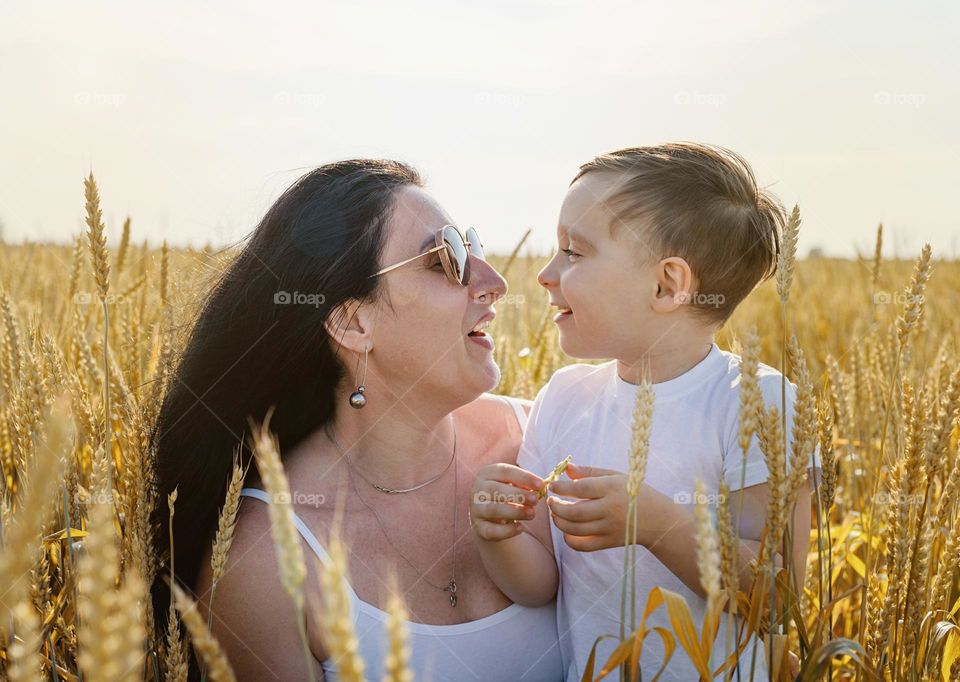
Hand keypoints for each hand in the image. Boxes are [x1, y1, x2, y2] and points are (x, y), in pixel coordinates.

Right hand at [470, 463, 543, 541]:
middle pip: (496, 490)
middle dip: (518, 494)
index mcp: (487, 473)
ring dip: (514, 511)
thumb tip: (540, 486)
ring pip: (493, 509)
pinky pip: (491, 530)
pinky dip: (506, 531)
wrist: (490, 517)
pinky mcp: (478, 527)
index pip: (504, 471)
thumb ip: (524, 484)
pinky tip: (520, 528)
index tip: (540, 484)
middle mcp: (478, 489)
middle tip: (535, 500)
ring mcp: (476, 509)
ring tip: (532, 513)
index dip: (523, 477)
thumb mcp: (514, 485)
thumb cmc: (506, 495)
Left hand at [547, 463, 678, 551]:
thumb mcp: (617, 476)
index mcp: (612, 488)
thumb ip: (590, 472)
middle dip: (556, 506)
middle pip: (574, 511)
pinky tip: (567, 530)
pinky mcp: (609, 542)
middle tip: (550, 500)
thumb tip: (567, 468)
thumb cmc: (635, 492)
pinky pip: (582, 545)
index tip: (552, 486)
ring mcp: (609, 528)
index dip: (561, 487)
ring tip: (556, 513)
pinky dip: (569, 539)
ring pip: (575, 529)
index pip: (580, 488)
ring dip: (559, 521)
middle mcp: (610, 509)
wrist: (659, 520)